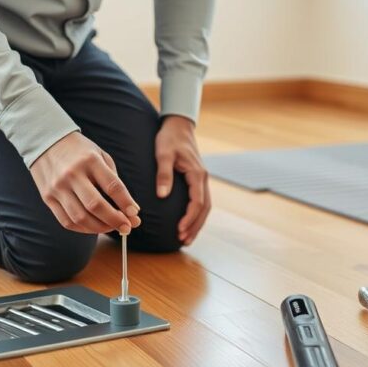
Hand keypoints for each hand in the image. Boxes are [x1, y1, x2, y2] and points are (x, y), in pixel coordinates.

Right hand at [31, 132, 140, 234]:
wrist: (45, 142)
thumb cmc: (79, 152)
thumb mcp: (100, 155)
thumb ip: (113, 180)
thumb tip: (129, 210)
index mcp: (89, 160)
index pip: (112, 186)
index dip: (126, 203)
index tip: (135, 214)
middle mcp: (72, 174)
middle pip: (95, 205)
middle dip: (115, 220)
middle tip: (127, 227)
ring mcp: (57, 187)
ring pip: (80, 217)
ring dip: (100, 228)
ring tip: (112, 228)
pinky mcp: (47, 197)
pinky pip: (66, 221)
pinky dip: (83, 229)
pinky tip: (94, 227)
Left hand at [155, 116, 209, 244]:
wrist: (179, 126)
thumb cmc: (170, 138)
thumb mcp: (163, 154)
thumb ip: (163, 174)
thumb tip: (162, 195)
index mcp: (197, 174)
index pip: (197, 202)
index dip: (189, 218)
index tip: (180, 230)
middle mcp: (203, 179)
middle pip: (204, 209)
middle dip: (195, 226)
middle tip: (184, 240)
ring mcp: (202, 180)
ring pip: (205, 206)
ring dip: (197, 223)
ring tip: (186, 238)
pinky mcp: (197, 180)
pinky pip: (201, 201)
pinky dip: (197, 214)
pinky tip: (188, 223)